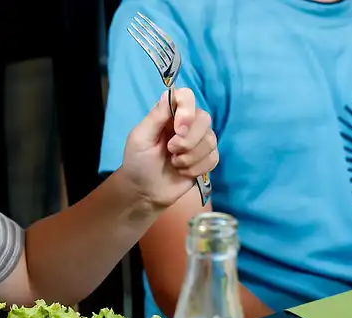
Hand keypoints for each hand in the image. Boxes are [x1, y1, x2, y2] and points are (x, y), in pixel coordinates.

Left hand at [117, 88, 217, 209]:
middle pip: (204, 118)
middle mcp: (187, 123)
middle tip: (170, 151)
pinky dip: (197, 168)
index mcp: (169, 114)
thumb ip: (156, 117)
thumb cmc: (138, 162)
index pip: (187, 97)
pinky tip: (182, 171)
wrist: (145, 191)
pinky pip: (213, 157)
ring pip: (210, 140)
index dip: (187, 110)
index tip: (179, 129)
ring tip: (174, 163)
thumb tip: (170, 93)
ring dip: (190, 157)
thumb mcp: (140, 139)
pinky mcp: (206, 158)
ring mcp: (198, 141)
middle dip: (188, 140)